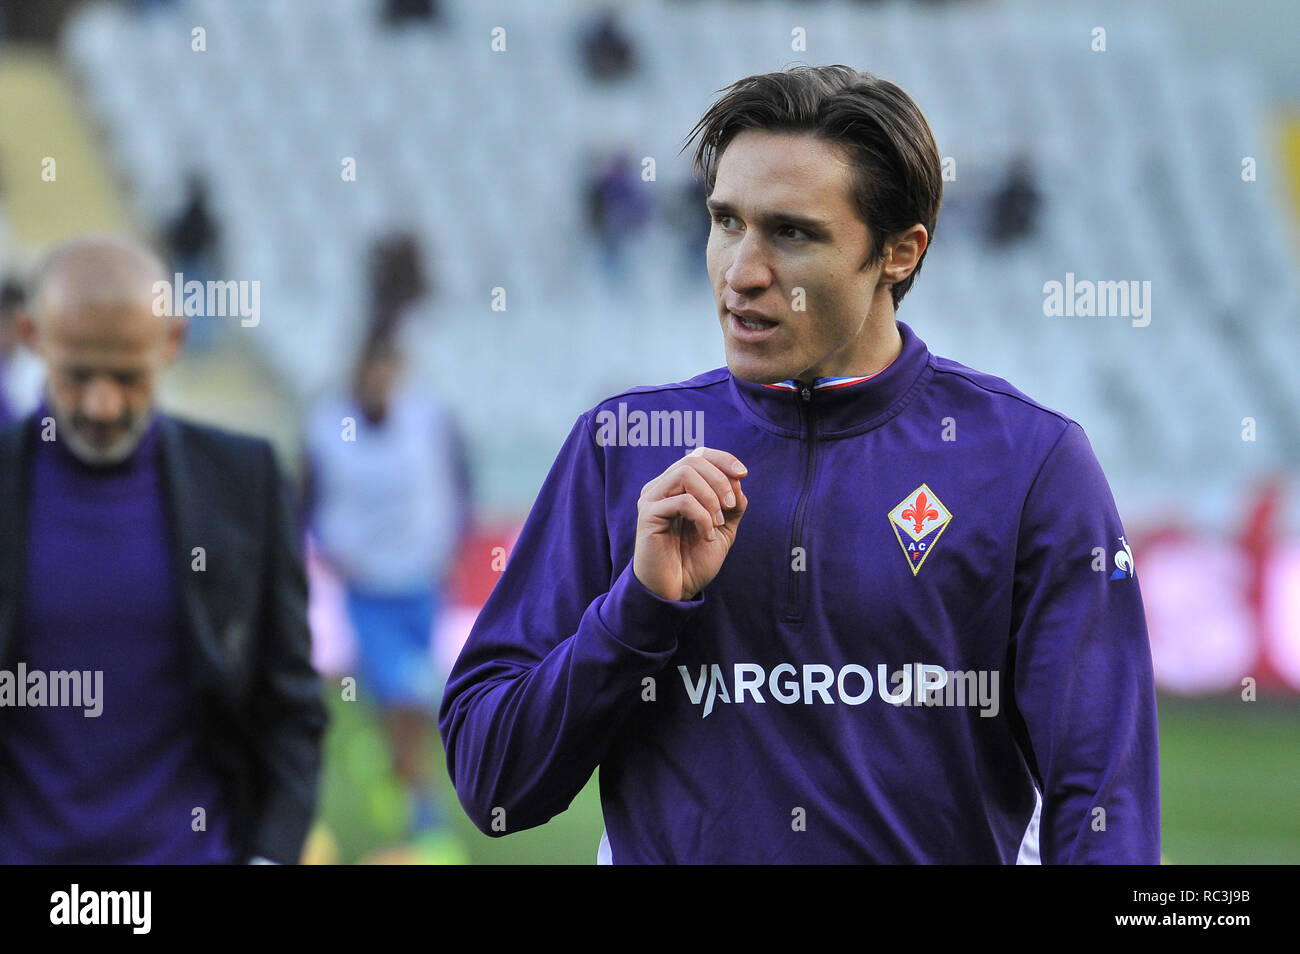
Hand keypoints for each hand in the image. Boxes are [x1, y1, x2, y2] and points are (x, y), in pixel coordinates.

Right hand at [632, 447, 747, 600]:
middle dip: (720, 480)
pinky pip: (682, 501)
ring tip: (717, 522)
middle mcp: (660, 487)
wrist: (676, 591)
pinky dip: (702, 516)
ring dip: (711, 496)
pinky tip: (707, 536)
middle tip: (730, 507)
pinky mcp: (648, 515)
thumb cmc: (694, 560)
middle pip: (692, 460)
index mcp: (676, 487)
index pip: (697, 455)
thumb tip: (738, 480)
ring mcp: (652, 499)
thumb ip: (732, 504)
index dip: (722, 459)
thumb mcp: (723, 528)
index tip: (743, 475)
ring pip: (685, 473)